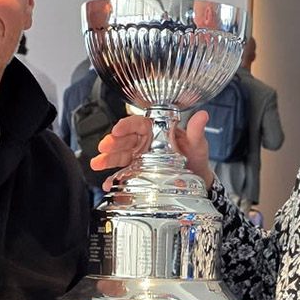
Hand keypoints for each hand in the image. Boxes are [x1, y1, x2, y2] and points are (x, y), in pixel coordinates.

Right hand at [90, 112, 214, 190]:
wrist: (198, 179)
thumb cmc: (196, 157)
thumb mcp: (197, 144)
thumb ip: (196, 131)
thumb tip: (202, 116)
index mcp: (156, 130)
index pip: (138, 124)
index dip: (126, 126)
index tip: (117, 129)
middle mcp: (145, 143)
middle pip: (125, 140)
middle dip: (113, 143)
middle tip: (104, 147)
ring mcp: (140, 158)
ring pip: (120, 155)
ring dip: (107, 159)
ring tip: (97, 163)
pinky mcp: (138, 173)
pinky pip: (124, 174)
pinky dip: (115, 179)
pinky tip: (108, 183)